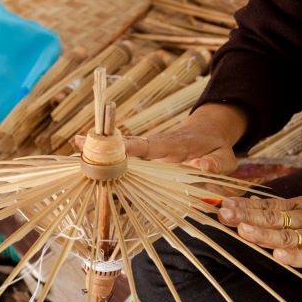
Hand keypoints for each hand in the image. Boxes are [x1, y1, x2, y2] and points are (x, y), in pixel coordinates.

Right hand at [74, 103, 246, 173]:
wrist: (209, 133)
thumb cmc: (217, 149)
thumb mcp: (224, 158)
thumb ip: (215, 164)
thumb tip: (203, 168)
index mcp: (175, 146)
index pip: (152, 146)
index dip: (133, 147)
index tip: (115, 146)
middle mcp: (158, 146)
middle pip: (129, 144)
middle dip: (106, 144)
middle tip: (80, 142)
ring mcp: (149, 150)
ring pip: (123, 149)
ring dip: (102, 150)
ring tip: (76, 148)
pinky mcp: (145, 156)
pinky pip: (126, 157)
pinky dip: (107, 157)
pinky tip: (87, 159)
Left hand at [217, 194, 301, 271]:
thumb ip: (282, 210)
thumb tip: (250, 207)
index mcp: (298, 208)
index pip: (266, 206)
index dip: (244, 207)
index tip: (222, 205)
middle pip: (271, 218)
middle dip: (246, 217)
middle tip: (224, 214)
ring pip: (286, 235)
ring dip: (264, 234)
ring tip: (244, 231)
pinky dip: (294, 256)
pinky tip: (279, 255)